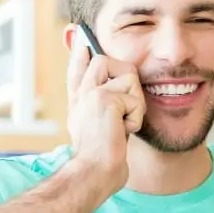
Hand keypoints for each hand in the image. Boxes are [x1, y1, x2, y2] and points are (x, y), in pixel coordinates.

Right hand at [65, 34, 144, 193]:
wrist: (93, 173)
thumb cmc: (101, 158)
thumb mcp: (100, 128)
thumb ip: (103, 108)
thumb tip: (114, 94)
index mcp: (78, 101)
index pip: (78, 68)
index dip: (79, 53)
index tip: (80, 39)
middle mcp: (81, 94)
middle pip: (104, 60)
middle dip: (126, 81)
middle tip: (125, 108)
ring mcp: (90, 94)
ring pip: (128, 76)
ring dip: (134, 103)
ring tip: (123, 124)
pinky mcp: (104, 100)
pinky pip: (135, 99)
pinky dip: (135, 118)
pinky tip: (122, 132)